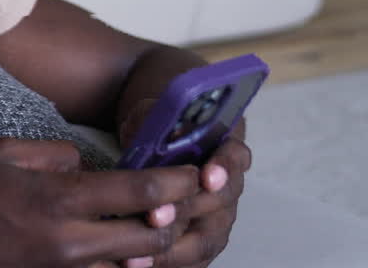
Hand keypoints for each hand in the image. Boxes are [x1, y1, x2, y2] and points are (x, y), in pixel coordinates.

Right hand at [0, 138, 200, 267]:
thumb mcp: (8, 152)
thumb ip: (60, 154)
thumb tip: (94, 168)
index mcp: (57, 199)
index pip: (141, 190)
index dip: (178, 180)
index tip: (194, 170)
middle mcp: (69, 241)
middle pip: (154, 235)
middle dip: (178, 216)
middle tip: (189, 199)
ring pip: (138, 264)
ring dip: (157, 244)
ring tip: (163, 222)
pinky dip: (127, 261)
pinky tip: (131, 246)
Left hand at [117, 102, 251, 267]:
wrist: (159, 149)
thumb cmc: (158, 130)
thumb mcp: (154, 115)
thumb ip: (160, 121)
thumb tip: (162, 132)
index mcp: (224, 148)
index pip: (235, 157)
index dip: (224, 167)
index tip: (208, 176)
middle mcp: (227, 189)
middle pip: (216, 205)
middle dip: (183, 212)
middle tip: (154, 217)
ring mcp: (217, 220)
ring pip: (203, 241)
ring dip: (170, 251)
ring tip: (135, 257)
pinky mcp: (200, 245)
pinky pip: (190, 262)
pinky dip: (163, 265)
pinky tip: (132, 266)